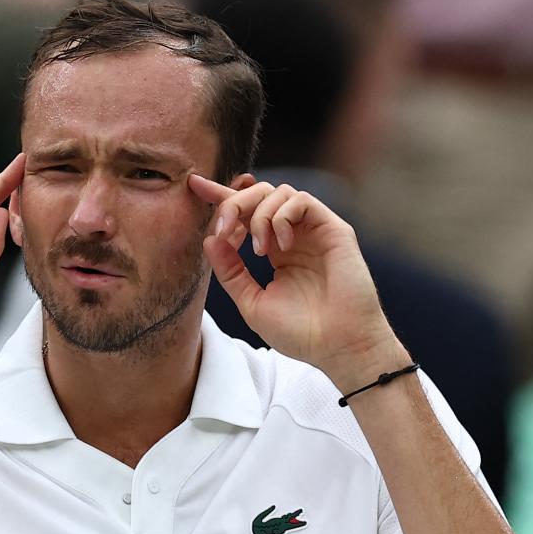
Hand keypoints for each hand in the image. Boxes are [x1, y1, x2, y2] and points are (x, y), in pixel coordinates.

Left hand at [189, 175, 406, 387]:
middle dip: (233, 203)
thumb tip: (210, 239)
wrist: (338, 348)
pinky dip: (282, 217)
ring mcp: (314, 231)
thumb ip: (230, 272)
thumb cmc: (300, 332)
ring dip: (258, 216)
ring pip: (279, 192)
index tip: (194, 185)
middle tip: (222, 229)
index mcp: (275, 250)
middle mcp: (294, 235)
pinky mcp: (333, 229)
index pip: (245, 213)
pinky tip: (280, 247)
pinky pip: (302, 201)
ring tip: (258, 251)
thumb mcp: (251, 302)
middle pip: (258, 195)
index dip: (220, 196)